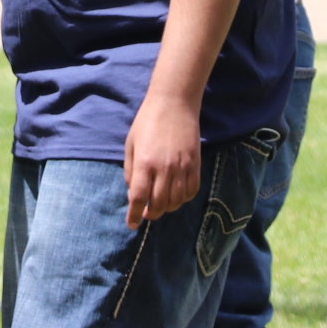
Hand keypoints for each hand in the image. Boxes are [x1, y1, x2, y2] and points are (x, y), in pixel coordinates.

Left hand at [123, 92, 201, 227]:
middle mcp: (164, 168)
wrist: (174, 103)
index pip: (139, 198)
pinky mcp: (195, 164)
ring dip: (167, 208)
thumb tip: (134, 193)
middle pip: (159, 204)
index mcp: (145, 163)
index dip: (134, 215)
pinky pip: (191, 191)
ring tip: (160, 204)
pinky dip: (183, 198)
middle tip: (145, 213)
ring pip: (176, 201)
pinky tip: (176, 195)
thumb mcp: (131, 144)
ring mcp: (182, 167)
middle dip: (151, 214)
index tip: (132, 224)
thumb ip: (131, 171)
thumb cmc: (147, 122)